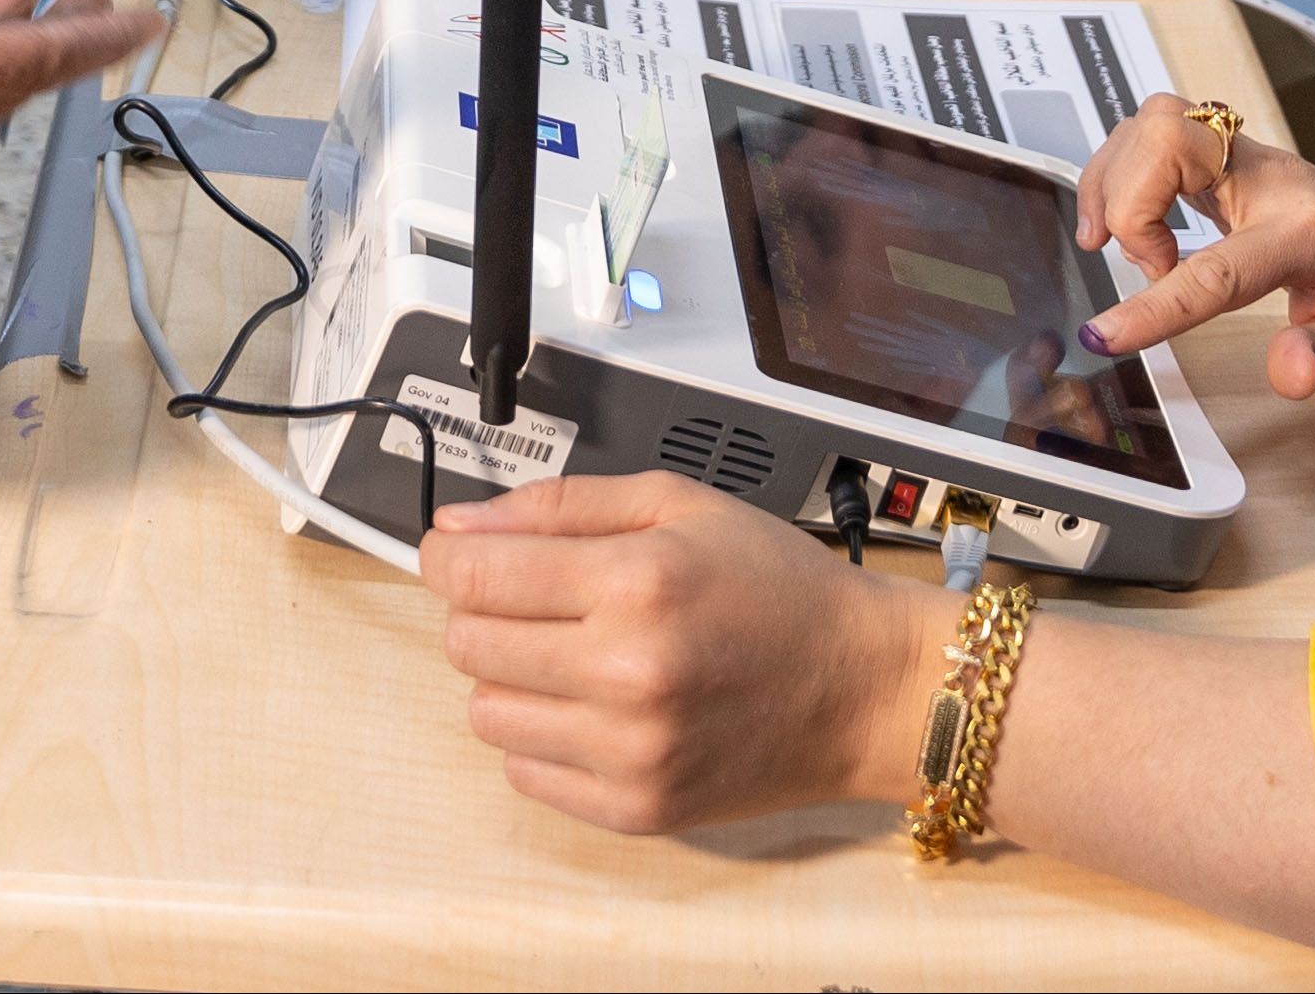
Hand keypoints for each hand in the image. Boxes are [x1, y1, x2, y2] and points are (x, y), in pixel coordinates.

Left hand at [422, 469, 948, 833]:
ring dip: (510, 679)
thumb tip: (459, 525)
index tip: (460, 551)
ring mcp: (631, 752)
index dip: (449, 555)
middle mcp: (627, 672)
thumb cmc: (779, 589)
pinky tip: (596, 709)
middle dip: (485, 611)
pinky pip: (526, 772)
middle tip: (539, 601)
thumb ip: (561, 507)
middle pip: (467, 644)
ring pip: (485, 714)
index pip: (475, 575)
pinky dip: (544, 738)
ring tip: (573, 657)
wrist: (864, 688)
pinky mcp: (637, 809)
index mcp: (638, 583)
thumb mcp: (679, 505)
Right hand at [1070, 98, 1314, 396]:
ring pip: (1156, 122)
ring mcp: (1248, 158)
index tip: (1106, 336)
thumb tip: (1288, 372)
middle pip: (1170, 137)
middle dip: (1128, 202)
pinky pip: (1156, 134)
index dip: (1157, 305)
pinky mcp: (1227, 156)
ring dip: (1118, 183)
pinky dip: (1125, 173)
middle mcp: (1274, 178)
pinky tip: (1130, 223)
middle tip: (1144, 267)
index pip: (1219, 267)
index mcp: (1311, 231)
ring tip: (1133, 250)